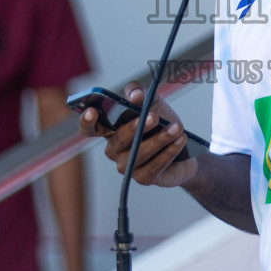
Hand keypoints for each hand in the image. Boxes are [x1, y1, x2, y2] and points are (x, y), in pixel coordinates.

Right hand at [78, 83, 197, 189]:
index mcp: (110, 130)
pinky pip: (154, 166)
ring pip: (140, 153)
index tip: (93, 111)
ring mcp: (126, 166)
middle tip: (154, 116)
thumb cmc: (161, 123)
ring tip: (177, 127)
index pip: (90, 128)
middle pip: (120, 138)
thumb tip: (136, 96)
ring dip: (160, 139)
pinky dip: (168, 152)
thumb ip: (140, 92)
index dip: (87, 121)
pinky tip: (179, 140)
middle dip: (137, 127)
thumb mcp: (152, 102)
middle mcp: (114, 149)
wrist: (183, 145)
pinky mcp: (143, 178)